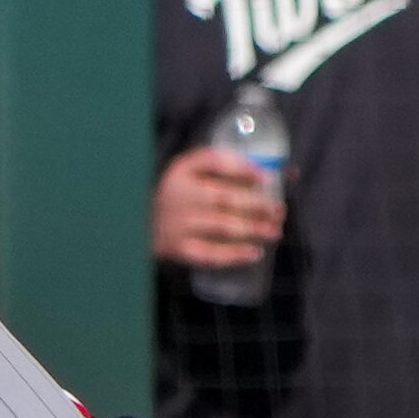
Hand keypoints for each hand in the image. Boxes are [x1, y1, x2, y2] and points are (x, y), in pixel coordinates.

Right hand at [152, 143, 285, 270]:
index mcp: (183, 170)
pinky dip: (234, 255)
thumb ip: (224, 165)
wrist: (138, 224)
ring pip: (222, 226)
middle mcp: (180, 196)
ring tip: (275, 230)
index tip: (267, 176)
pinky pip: (210, 254)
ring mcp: (179, 225)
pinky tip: (255, 253)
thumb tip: (273, 171)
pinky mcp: (180, 249)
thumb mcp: (189, 169)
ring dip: (253, 229)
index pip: (214, 162)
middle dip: (257, 204)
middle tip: (279, 209)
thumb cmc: (177, 194)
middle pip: (224, 198)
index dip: (243, 168)